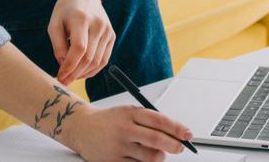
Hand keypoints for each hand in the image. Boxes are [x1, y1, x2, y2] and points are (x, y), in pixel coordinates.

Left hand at [50, 0, 114, 84]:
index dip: (70, 66)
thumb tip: (63, 66)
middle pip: (89, 57)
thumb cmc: (65, 10)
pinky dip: (93, 69)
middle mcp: (98, 25)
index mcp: (82, 19)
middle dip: (75, 73)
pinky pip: (104, 59)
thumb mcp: (54, 24)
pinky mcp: (111, 36)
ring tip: (71, 77)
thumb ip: (58, 46)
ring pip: (98, 61)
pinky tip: (82, 72)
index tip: (60, 76)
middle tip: (63, 81)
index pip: (79, 48)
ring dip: (83, 73)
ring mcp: (107, 31)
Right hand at [63, 104, 192, 161]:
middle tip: (181, 147)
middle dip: (175, 145)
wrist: (81, 128)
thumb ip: (150, 120)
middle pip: (157, 140)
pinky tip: (143, 158)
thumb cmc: (110, 120)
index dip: (177, 128)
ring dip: (160, 157)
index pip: (159, 120)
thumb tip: (176, 133)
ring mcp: (118, 147)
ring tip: (157, 152)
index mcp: (129, 112)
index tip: (188, 134)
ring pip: (151, 158)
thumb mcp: (128, 111)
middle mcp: (123, 129)